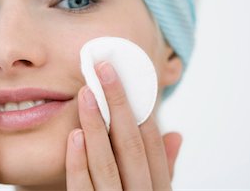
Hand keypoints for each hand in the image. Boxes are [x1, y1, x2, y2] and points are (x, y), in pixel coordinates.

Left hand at [66, 62, 181, 189]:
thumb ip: (163, 167)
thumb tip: (176, 135)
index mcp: (157, 189)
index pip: (151, 145)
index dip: (139, 109)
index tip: (122, 77)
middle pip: (131, 147)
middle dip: (118, 105)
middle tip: (103, 70)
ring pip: (106, 164)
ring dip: (96, 126)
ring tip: (86, 93)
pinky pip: (81, 189)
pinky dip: (78, 163)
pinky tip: (74, 135)